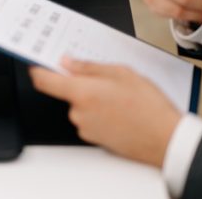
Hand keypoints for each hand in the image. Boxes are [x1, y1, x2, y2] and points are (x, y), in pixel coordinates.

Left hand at [30, 57, 181, 166]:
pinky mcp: (95, 140)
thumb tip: (68, 63)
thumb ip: (89, 67)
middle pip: (67, 93)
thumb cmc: (148, 106)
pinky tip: (120, 111)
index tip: (36, 64)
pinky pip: (90, 120)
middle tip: (105, 80)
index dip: (37, 71)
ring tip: (119, 98)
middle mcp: (78, 113)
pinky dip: (100, 114)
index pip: (44, 81)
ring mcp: (86, 128)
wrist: (165, 139)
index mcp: (81, 92)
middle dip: (82, 85)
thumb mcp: (120, 73)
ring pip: (81, 106)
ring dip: (93, 100)